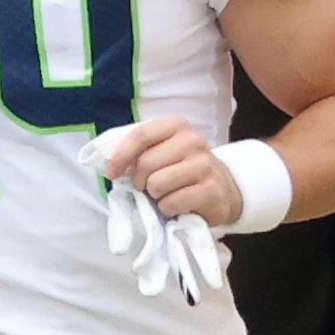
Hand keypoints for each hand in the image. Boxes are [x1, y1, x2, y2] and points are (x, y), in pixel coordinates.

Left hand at [105, 116, 242, 226]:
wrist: (223, 189)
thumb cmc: (183, 169)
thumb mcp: (164, 151)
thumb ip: (140, 150)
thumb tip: (110, 165)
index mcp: (177, 125)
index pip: (141, 135)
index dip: (121, 156)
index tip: (112, 174)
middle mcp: (193, 141)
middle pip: (146, 163)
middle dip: (139, 181)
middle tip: (146, 187)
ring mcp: (204, 165)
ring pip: (157, 184)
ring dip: (155, 196)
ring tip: (164, 194)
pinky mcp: (211, 190)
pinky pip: (172, 202)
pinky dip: (168, 208)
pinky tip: (177, 205)